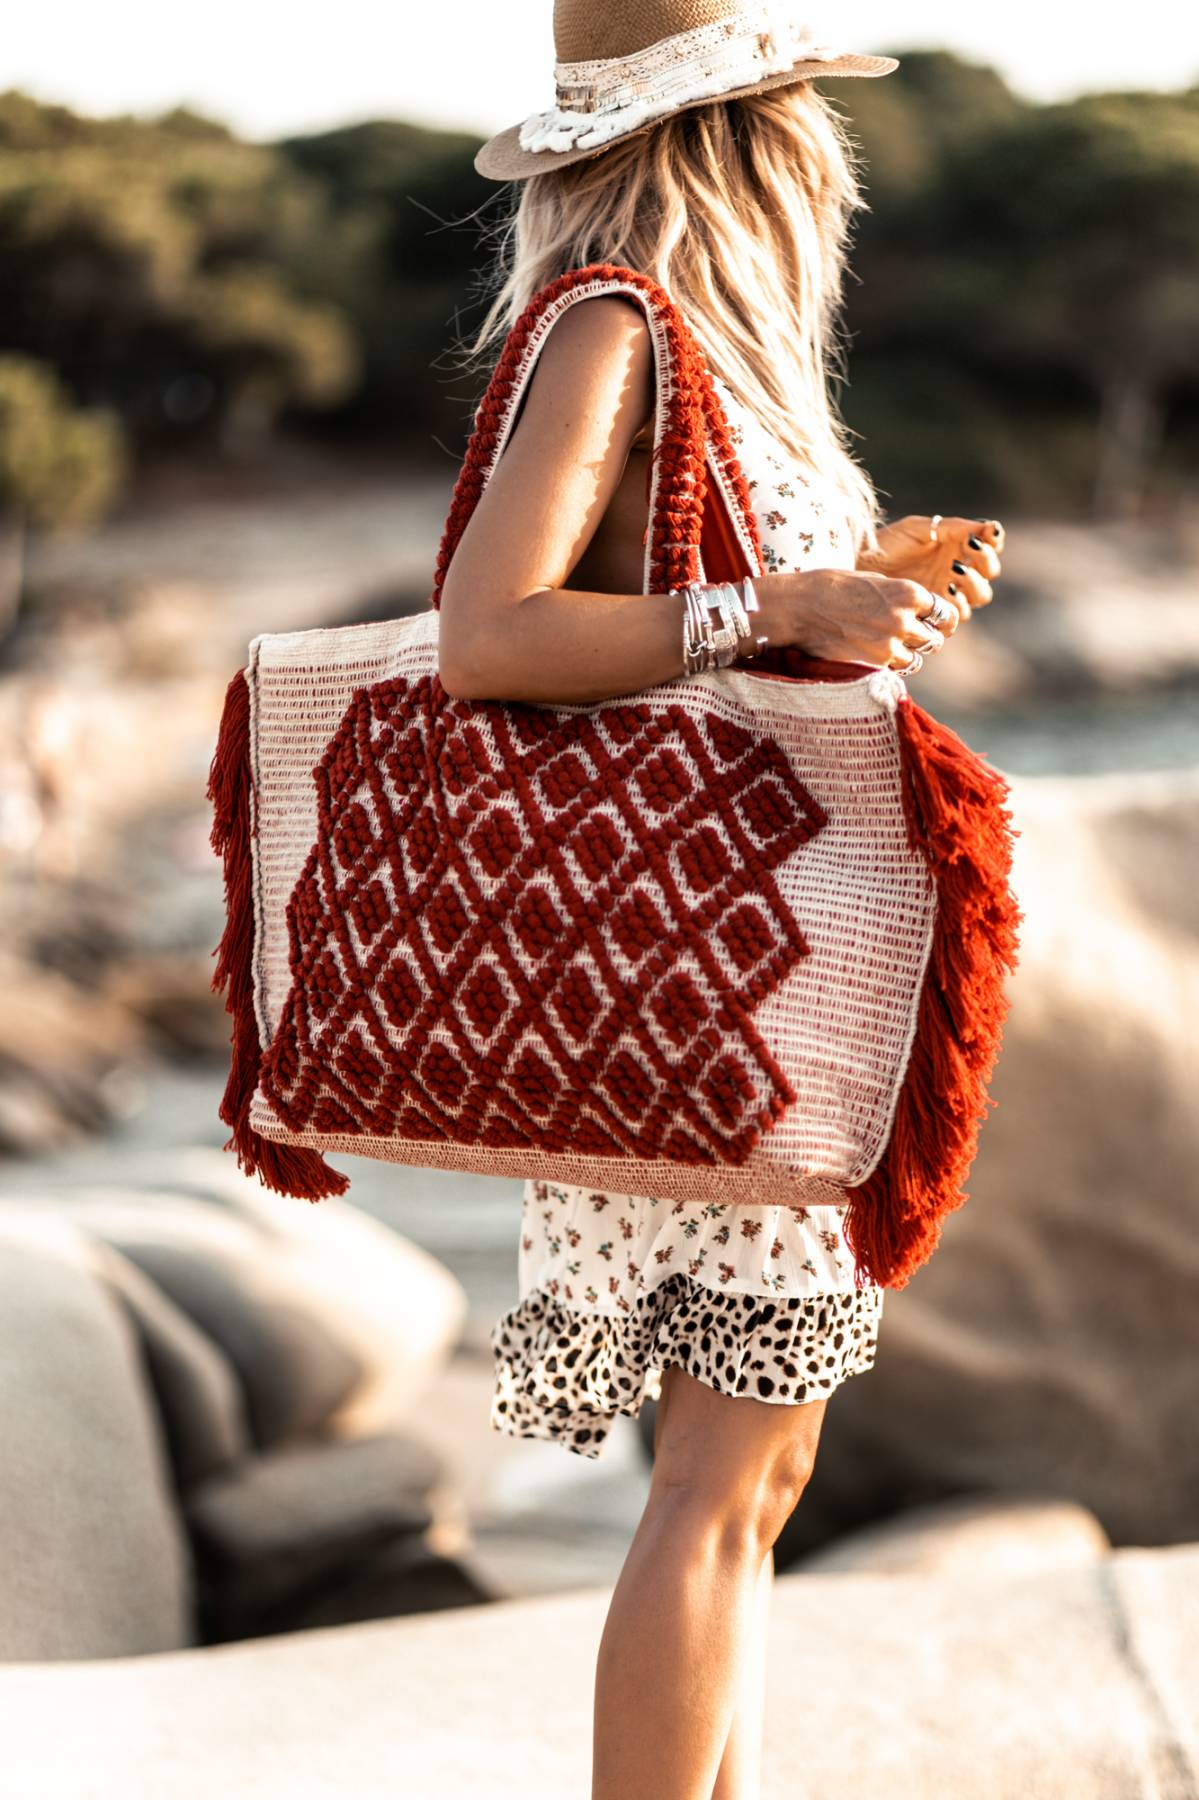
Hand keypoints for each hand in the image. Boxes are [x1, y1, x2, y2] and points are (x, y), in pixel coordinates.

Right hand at [770, 567, 959, 673]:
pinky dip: (887, 667)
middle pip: (934, 640)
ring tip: (887, 648)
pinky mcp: (873, 664)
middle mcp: (905, 619)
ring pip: (916, 661)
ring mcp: (890, 644)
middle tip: (911, 640)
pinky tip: (871, 655)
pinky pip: (892, 671)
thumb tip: (919, 611)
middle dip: (924, 640)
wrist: (798, 606)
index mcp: (909, 592)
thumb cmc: (831, 587)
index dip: (942, 621)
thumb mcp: (874, 581)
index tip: (936, 625)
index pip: (945, 613)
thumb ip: (900, 596)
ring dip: (906, 657)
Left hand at [857, 515, 1004, 620]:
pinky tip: (945, 590)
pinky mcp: (934, 614)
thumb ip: (953, 527)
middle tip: (969, 551)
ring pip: (979, 596)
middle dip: (985, 562)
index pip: (990, 547)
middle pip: (989, 574)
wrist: (860, 568)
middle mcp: (957, 572)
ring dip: (974, 583)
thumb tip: (990, 527)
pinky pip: (958, 615)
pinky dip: (957, 604)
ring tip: (953, 571)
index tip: (984, 534)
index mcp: (958, 548)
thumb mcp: (918, 529)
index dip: (993, 542)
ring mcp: (947, 594)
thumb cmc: (887, 545)